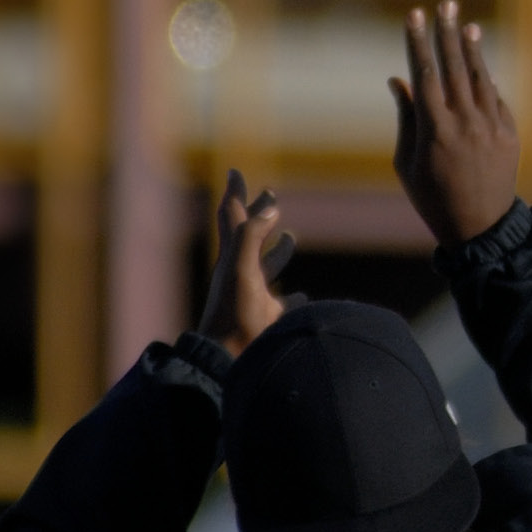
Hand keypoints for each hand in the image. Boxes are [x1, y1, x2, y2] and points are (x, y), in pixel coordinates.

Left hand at [196, 172, 294, 359]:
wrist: (227, 361)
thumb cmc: (233, 316)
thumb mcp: (241, 270)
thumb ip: (252, 236)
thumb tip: (270, 208)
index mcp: (231, 258)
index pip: (231, 216)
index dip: (234, 192)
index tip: (234, 170)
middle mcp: (240, 273)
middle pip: (250, 236)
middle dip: (259, 213)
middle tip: (269, 194)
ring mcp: (252, 297)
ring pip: (267, 266)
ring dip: (279, 250)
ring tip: (290, 235)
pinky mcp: (265, 319)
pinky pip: (283, 304)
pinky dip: (294, 296)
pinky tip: (304, 295)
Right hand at [390, 2, 519, 247]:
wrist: (480, 226)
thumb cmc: (432, 197)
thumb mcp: (408, 162)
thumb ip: (407, 117)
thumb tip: (399, 79)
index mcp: (435, 130)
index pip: (425, 74)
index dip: (419, 42)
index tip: (415, 15)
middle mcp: (466, 124)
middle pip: (456, 68)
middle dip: (448, 33)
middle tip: (446, 3)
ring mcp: (492, 127)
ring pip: (481, 78)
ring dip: (472, 49)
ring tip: (466, 24)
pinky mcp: (510, 134)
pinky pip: (496, 99)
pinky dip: (487, 79)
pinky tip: (478, 63)